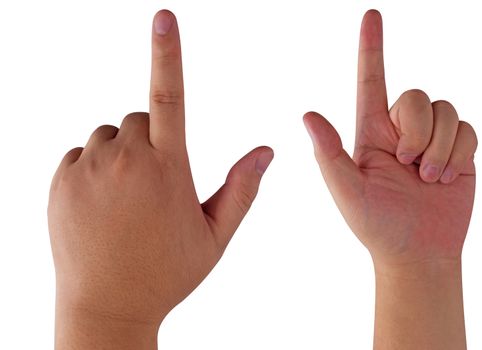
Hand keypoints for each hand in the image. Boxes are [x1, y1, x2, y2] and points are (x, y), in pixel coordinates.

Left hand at [48, 9, 272, 347]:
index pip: (169, 97)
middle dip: (151, 140)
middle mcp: (125, 161)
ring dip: (122, 153)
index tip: (164, 19)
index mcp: (168, 169)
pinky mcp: (60, 180)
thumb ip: (243, 188)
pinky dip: (94, 167)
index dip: (168, 53)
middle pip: (139, 118)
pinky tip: (101, 204)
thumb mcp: (215, 235)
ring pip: (109, 134)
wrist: (107, 307)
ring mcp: (88, 169)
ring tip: (126, 199)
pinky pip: (81, 153)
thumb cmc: (168, 273)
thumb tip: (268, 150)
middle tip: (154, 186)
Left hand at [303, 10, 476, 267]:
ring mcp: (430, 138)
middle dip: (418, 132)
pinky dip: (460, 153)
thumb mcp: (347, 192)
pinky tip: (447, 178)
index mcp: (369, 133)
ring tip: (429, 179)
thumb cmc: (377, 225)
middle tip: (411, 166)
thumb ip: (329, 154)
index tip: (371, 15)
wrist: (418, 251)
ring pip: (446, 110)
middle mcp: (399, 129)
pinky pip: (467, 127)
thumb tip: (307, 115)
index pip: (370, 81)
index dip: (370, 48)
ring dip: (440, 149)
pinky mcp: (457, 148)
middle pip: (417, 96)